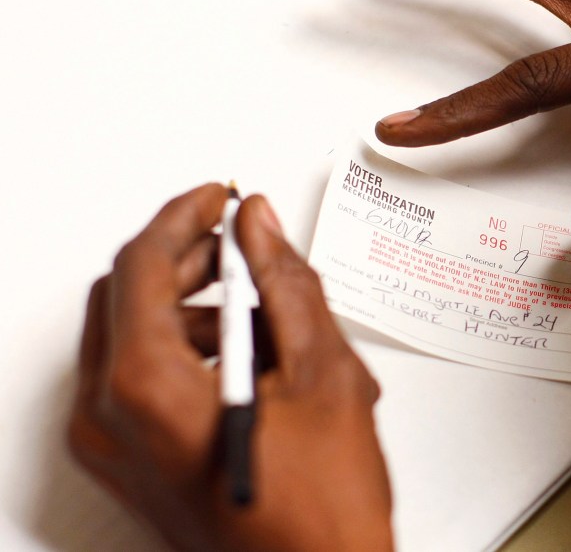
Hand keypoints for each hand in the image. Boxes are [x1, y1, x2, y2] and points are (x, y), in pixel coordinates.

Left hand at [68, 184, 392, 550]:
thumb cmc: (322, 510)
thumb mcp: (322, 374)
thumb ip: (285, 284)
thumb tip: (261, 227)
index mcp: (146, 390)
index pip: (141, 264)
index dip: (184, 217)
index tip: (218, 198)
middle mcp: (109, 420)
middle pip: (125, 296)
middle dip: (185, 257)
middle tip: (240, 241)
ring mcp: (113, 447)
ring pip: (128, 334)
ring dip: (186, 302)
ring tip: (256, 303)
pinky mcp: (129, 462)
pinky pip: (134, 378)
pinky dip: (182, 346)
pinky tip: (242, 351)